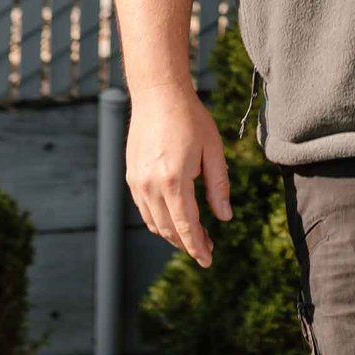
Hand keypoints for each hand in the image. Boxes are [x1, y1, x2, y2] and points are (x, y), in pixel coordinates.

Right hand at [126, 89, 232, 268]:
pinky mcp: (130, 176)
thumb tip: (224, 217)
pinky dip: (158, 220)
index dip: (197, 247)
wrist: (158, 94)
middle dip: (188, 244)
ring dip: (172, 234)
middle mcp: (150, 186)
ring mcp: (136, 182)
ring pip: (154, 223)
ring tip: (193, 235)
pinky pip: (144, 209)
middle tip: (207, 247)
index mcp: (173, 181)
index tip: (208, 261)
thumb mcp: (213, 150)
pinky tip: (174, 217)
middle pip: (168, 230)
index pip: (186, 227)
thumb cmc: (190, 118)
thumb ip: (218, 186)